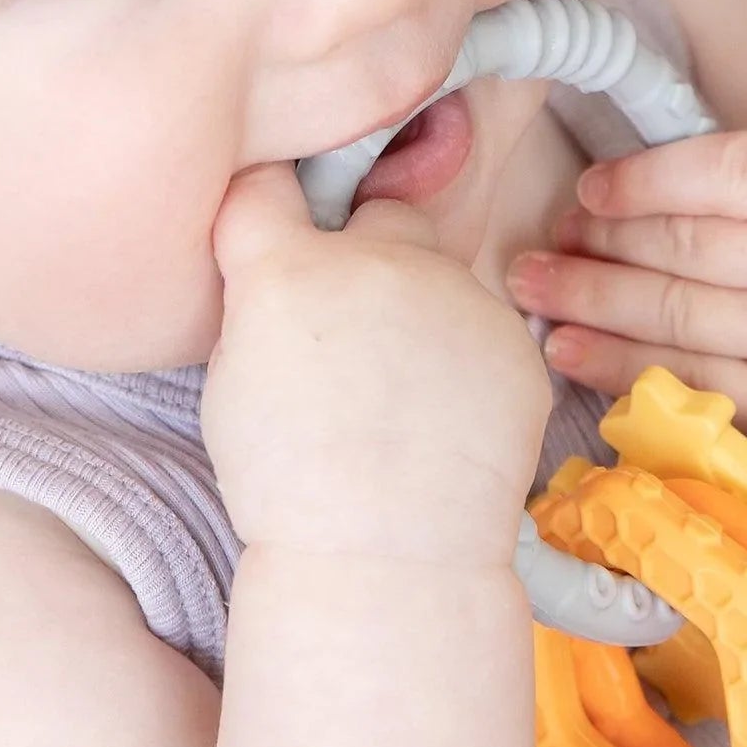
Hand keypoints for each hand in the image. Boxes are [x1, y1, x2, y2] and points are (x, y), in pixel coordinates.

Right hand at [204, 165, 550, 567]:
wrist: (386, 560)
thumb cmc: (287, 486)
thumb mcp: (231, 382)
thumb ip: (260, 303)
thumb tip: (280, 276)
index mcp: (291, 269)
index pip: (266, 186)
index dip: (270, 204)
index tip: (278, 225)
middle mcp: (381, 260)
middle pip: (384, 213)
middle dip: (373, 250)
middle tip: (360, 327)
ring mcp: (458, 296)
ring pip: (442, 278)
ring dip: (424, 314)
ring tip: (406, 400)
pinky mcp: (514, 340)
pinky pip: (484, 332)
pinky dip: (468, 364)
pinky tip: (447, 425)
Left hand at [503, 130, 746, 453]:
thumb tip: (608, 187)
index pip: (719, 171)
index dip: (639, 178)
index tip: (588, 187)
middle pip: (685, 249)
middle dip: (597, 244)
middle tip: (541, 242)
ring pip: (676, 319)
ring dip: (588, 304)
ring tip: (532, 289)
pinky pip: (691, 385)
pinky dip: (619, 368)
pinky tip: (569, 352)